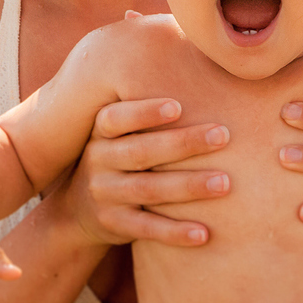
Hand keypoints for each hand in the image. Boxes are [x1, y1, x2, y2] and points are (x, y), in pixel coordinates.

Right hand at [65, 97, 229, 246]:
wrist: (77, 212)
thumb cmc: (117, 160)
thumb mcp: (116, 136)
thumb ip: (144, 115)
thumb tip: (196, 69)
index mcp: (100, 134)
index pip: (116, 119)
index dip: (144, 113)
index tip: (177, 106)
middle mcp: (98, 162)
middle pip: (142, 152)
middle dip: (184, 143)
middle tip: (223, 135)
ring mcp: (105, 195)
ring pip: (149, 190)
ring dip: (189, 186)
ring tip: (225, 183)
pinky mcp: (114, 224)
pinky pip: (147, 229)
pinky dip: (175, 232)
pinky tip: (204, 233)